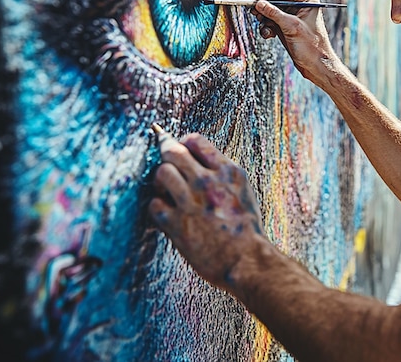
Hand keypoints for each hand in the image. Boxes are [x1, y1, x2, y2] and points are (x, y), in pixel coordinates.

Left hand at [149, 132, 265, 292]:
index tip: (181, 150)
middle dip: (166, 155)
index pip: (195, 140)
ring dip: (161, 180)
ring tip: (166, 189)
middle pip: (172, 151)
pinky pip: (154, 204)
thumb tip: (198, 160)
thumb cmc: (246, 226)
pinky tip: (167, 212)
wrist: (246, 260)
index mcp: (227, 171)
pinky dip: (158, 206)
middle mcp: (207, 182)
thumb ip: (221, 172)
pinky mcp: (177, 225)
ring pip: (161, 173)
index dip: (183, 143)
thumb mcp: (243, 188)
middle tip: (167, 165)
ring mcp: (190, 202)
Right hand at [251, 0, 340, 87]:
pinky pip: (272, 24)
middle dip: (264, 9)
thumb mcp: (291, 27)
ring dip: (265, 21)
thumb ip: (274, 14)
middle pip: (275, 2)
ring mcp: (293, 19)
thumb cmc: (312, 46)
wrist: (317, 66)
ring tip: (264, 28)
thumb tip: (259, 4)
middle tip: (254, 13)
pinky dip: (267, 28)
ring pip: (272, 14)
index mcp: (307, 2)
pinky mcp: (287, 29)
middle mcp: (300, 8)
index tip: (254, 0)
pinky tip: (268, 35)